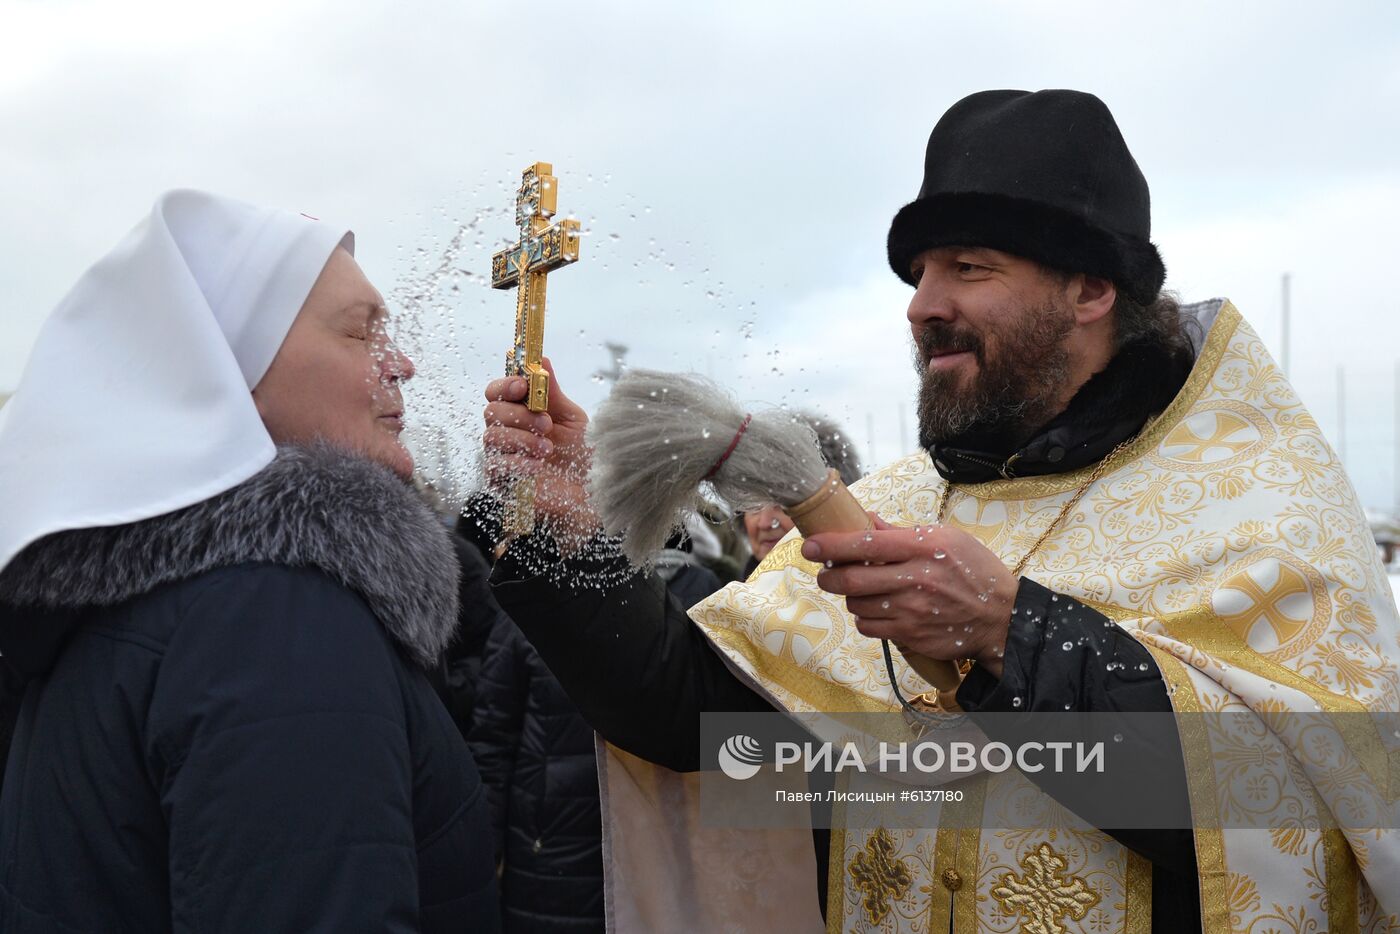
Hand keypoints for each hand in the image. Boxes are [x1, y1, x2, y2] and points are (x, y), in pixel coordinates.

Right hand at [482, 357, 595, 532]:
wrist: (592, 493)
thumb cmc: (583, 455)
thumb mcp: (572, 419)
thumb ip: (552, 392)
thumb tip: (541, 358)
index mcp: (521, 413)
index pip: (497, 392)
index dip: (505, 384)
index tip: (523, 385)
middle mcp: (508, 432)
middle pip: (491, 411)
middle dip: (518, 414)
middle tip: (546, 423)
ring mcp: (502, 457)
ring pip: (490, 437)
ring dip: (521, 439)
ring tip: (548, 449)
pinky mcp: (501, 483)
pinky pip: (494, 466)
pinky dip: (517, 463)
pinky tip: (538, 467)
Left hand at [800, 517, 1017, 678]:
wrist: (1001, 617)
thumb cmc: (974, 571)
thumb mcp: (946, 538)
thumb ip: (901, 533)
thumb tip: (866, 521)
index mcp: (924, 547)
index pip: (866, 544)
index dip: (832, 545)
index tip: (809, 544)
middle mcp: (917, 579)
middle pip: (852, 580)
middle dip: (829, 576)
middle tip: (825, 572)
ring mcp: (913, 610)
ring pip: (857, 605)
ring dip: (850, 597)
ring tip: (862, 590)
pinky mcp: (911, 635)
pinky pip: (869, 627)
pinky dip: (865, 618)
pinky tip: (877, 610)